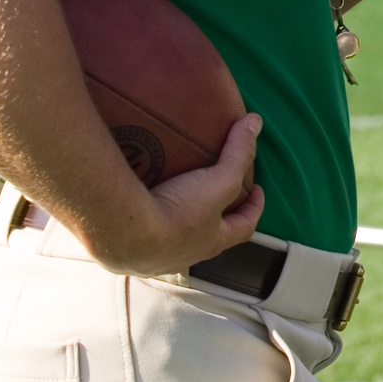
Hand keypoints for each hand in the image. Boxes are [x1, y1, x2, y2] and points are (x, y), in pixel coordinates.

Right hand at [95, 113, 266, 274]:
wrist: (126, 234)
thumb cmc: (180, 212)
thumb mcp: (218, 181)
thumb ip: (238, 153)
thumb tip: (256, 122)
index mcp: (212, 242)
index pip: (244, 228)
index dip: (254, 208)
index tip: (257, 190)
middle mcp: (186, 256)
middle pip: (208, 237)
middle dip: (215, 217)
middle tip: (214, 192)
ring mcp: (155, 259)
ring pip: (173, 241)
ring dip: (178, 223)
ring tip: (173, 195)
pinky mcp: (125, 253)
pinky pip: (139, 237)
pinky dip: (143, 223)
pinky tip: (136, 205)